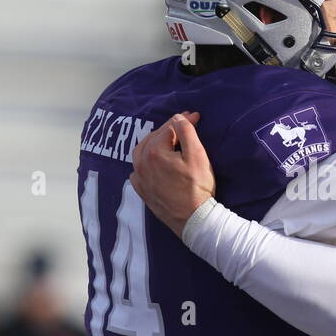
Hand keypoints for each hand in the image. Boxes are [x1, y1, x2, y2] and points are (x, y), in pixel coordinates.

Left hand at [131, 112, 214, 236]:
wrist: (192, 219)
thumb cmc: (197, 187)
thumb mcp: (197, 155)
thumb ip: (186, 132)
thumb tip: (178, 117)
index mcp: (154, 151)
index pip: (169, 128)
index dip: (184, 120)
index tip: (196, 117)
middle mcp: (141, 162)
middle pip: (154, 137)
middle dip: (169, 129)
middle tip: (185, 125)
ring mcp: (139, 178)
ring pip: (142, 151)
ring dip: (154, 142)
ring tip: (168, 140)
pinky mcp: (141, 190)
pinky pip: (138, 169)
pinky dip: (145, 160)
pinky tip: (154, 161)